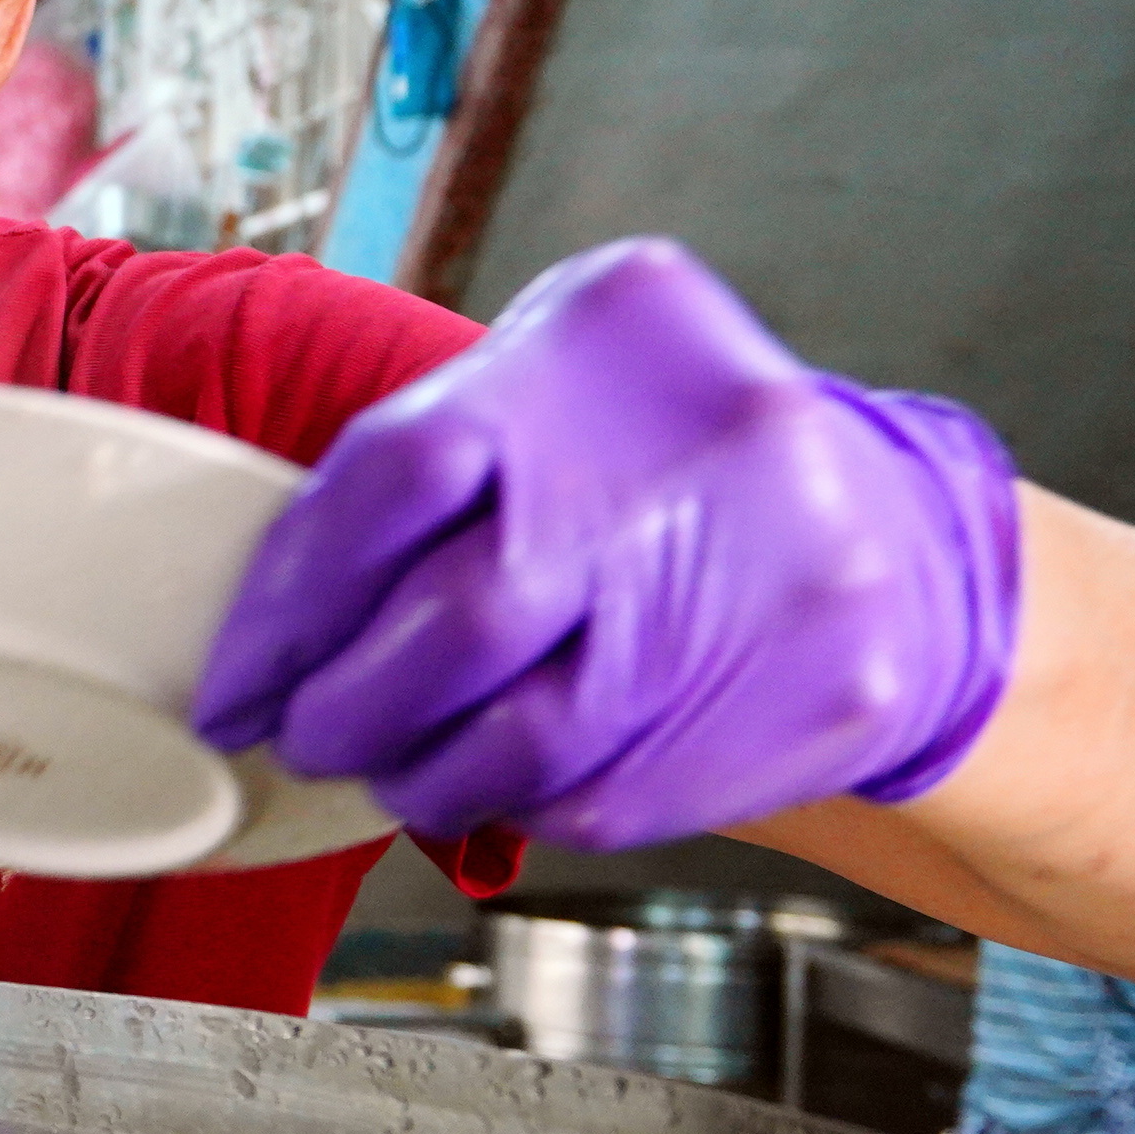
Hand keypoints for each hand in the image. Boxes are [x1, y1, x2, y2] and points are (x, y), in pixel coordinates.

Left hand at [193, 239, 1019, 849]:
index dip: (286, 604)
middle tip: (300, 732)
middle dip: (344, 704)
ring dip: (418, 774)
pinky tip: (487, 786)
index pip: (395, 473)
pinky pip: (606, 795)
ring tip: (385, 767)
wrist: (898, 546)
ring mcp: (784, 573)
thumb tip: (270, 615)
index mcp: (615, 329)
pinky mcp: (819, 702)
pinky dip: (515, 804)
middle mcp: (713, 442)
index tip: (236, 679)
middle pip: (460, 620)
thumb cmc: (668, 470)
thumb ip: (431, 455)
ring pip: (527, 737)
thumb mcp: (562, 380)